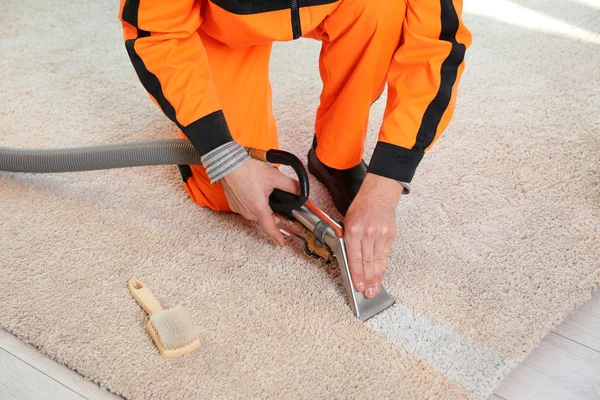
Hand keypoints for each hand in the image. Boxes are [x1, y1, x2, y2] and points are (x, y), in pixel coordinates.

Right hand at [221, 158, 298, 244]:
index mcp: (259, 209)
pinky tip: (254, 190)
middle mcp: (248, 212)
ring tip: (264, 192)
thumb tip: (300, 190)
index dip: (278, 237)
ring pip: (256, 213)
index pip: (270, 228)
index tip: (282, 242)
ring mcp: (239, 209)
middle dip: (273, 213)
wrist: (228, 164)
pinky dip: (253, 203)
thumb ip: (290, 185)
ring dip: (263, 207)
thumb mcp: (274, 176)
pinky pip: (247, 208)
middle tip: (277, 200)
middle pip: (266, 218)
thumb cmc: (247, 170)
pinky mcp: (233, 204)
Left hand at [343, 173, 402, 297]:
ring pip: (378, 261)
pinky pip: (386, 255)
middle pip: (367, 262)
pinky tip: (381, 275)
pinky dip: (383, 267)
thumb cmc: (360, 209)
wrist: (377, 197)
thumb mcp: (346, 223)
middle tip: (368, 293)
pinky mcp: (390, 236)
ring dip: (376, 277)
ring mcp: (380, 235)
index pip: (354, 258)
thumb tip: (349, 261)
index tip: (358, 285)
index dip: (357, 274)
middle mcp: (367, 234)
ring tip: (375, 288)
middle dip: (368, 280)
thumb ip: (348, 241)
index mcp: (353, 231)